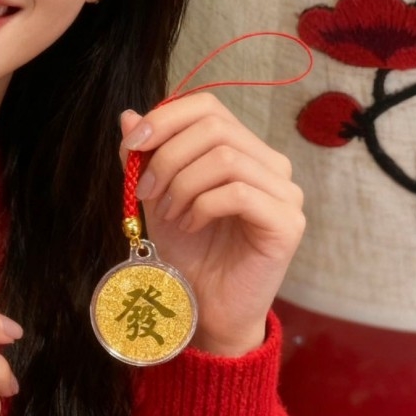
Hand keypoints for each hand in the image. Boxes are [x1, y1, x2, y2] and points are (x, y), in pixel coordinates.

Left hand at [120, 95, 304, 356]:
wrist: (205, 309)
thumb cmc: (187, 251)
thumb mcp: (156, 196)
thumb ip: (145, 156)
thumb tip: (128, 115)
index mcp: (243, 149)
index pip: (208, 107)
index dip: (166, 118)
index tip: (132, 145)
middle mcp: (271, 164)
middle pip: (215, 127)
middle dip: (168, 156)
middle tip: (146, 192)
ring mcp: (285, 193)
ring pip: (226, 157)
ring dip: (183, 184)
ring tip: (170, 214)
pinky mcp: (287, 223)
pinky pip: (238, 193)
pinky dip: (203, 206)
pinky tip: (191, 226)